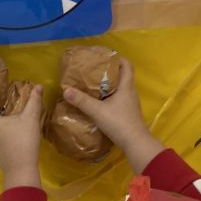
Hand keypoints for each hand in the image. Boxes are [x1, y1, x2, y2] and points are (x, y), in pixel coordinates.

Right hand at [61, 57, 163, 172]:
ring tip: (94, 84)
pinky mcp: (128, 113)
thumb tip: (65, 90)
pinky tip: (99, 102)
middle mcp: (130, 92)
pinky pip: (119, 99)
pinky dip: (109, 97)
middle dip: (110, 71)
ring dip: (109, 85)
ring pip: (120, 88)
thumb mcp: (98, 111)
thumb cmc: (119, 123)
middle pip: (122, 75)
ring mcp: (130, 104)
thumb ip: (81, 100)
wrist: (135, 144)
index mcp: (126, 86)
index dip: (117, 58)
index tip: (105, 57)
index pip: (126, 65)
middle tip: (95, 70)